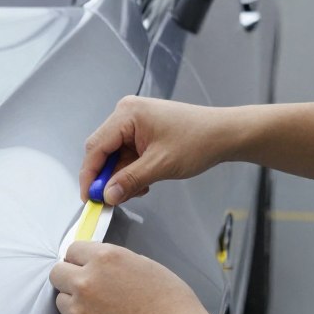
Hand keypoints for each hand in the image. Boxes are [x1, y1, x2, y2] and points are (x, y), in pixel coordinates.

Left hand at [50, 241, 214, 313]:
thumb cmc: (172, 304)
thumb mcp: (146, 266)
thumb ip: (115, 263)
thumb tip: (100, 266)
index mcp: (104, 258)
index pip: (72, 250)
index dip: (80, 259)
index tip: (86, 267)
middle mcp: (85, 282)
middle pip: (57, 273)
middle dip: (69, 278)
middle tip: (88, 289)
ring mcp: (79, 311)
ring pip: (62, 301)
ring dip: (75, 303)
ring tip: (102, 313)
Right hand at [79, 97, 243, 204]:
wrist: (224, 134)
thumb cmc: (199, 140)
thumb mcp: (160, 165)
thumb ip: (129, 181)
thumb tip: (107, 195)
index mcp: (127, 114)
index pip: (96, 147)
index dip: (89, 175)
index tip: (89, 198)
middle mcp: (127, 114)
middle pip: (103, 151)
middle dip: (107, 177)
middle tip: (112, 199)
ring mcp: (135, 122)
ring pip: (115, 156)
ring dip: (122, 176)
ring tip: (140, 188)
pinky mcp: (142, 131)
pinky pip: (127, 154)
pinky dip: (132, 171)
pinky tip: (145, 181)